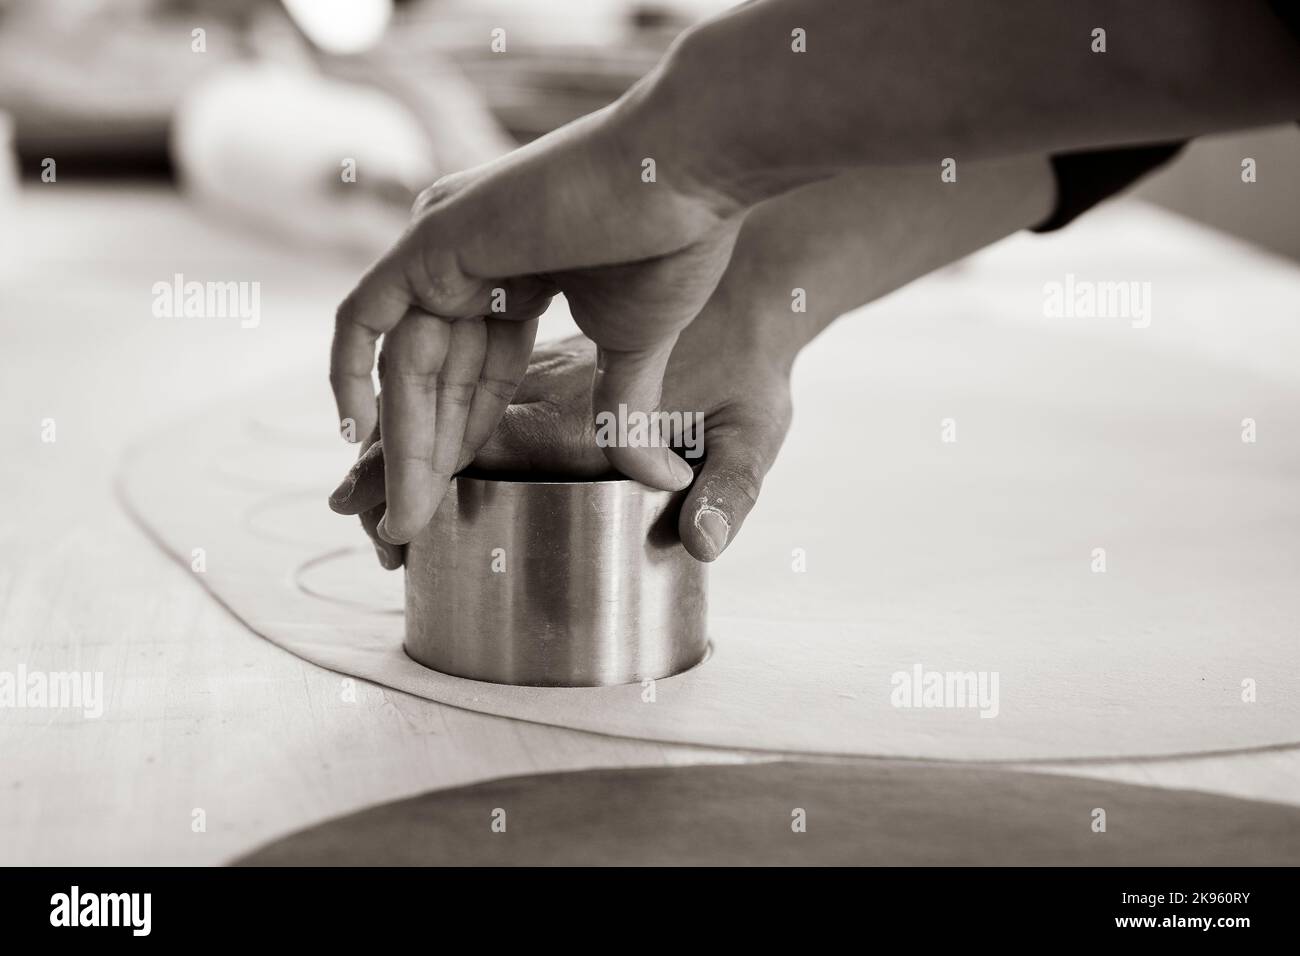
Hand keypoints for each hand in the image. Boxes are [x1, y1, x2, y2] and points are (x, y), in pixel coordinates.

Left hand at [329, 100, 744, 546]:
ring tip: (403, 522)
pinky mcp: (432, 240)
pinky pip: (365, 320)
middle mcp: (469, 253)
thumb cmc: (676, 241)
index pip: (473, 368)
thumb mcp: (637, 347)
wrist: (687, 170)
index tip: (457, 499)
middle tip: (409, 531)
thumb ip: (621, 410)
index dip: (464, 436)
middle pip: (433, 374)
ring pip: (404, 364)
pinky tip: (356, 440)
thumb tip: (660, 480)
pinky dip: (349, 376)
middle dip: (424, 455)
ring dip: (401, 445)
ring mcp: (446, 243)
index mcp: (514, 269)